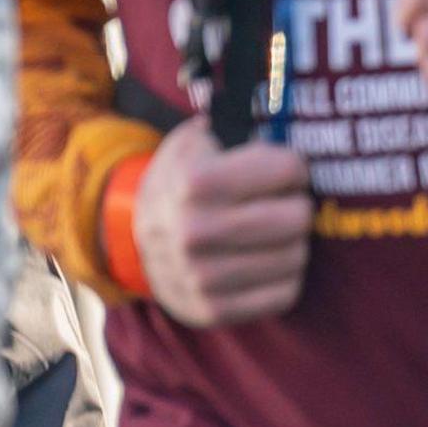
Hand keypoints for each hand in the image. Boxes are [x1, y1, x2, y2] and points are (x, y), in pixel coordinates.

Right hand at [132, 120, 312, 326]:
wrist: (129, 239)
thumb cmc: (180, 184)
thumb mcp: (194, 143)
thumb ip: (234, 127)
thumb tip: (281, 116)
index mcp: (194, 183)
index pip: (288, 169)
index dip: (293, 167)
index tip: (285, 171)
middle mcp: (195, 232)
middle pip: (297, 217)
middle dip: (297, 207)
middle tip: (285, 205)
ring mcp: (201, 276)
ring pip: (296, 258)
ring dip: (293, 245)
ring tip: (272, 236)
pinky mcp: (212, 310)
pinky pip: (284, 294)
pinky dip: (284, 278)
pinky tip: (265, 264)